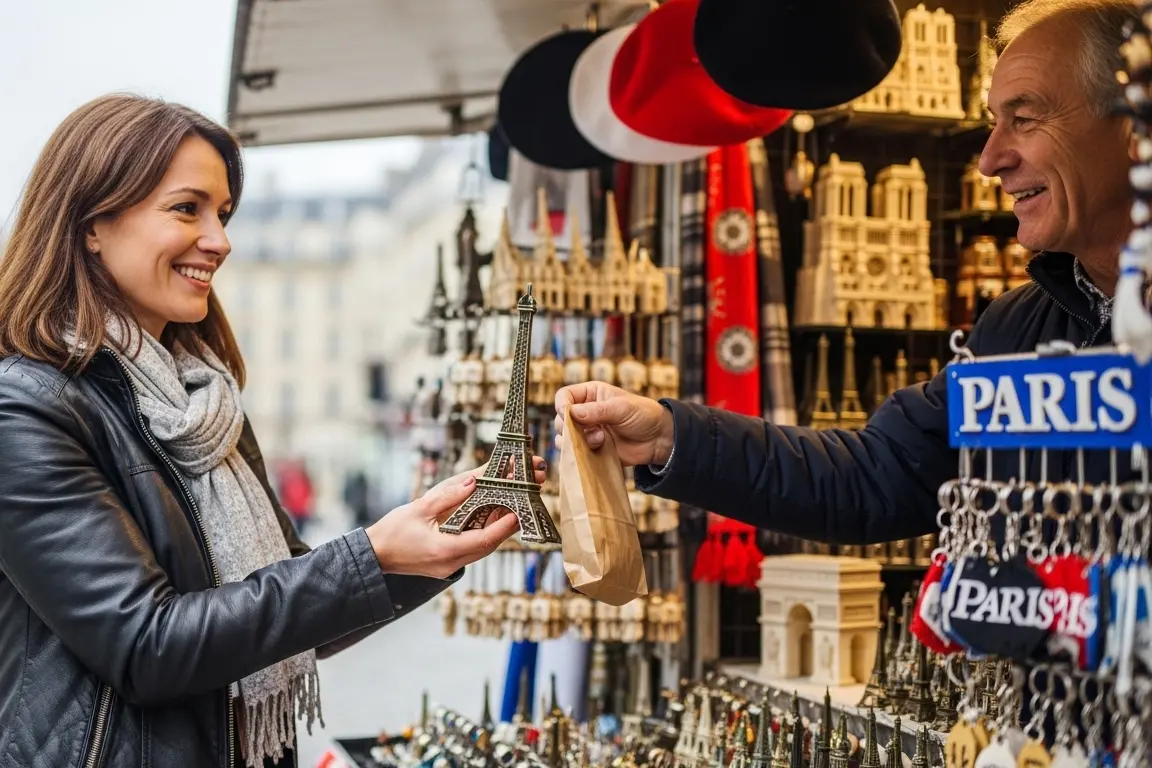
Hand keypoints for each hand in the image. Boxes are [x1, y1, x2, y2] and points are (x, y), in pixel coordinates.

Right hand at [367, 457, 548, 578]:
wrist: (374, 556)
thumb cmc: (391, 532)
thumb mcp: (418, 509)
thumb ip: (447, 496)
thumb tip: (473, 482)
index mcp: (445, 551)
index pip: (485, 539)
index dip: (506, 524)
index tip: (522, 508)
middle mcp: (452, 562)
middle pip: (490, 543)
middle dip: (510, 520)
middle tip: (527, 497)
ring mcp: (451, 565)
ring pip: (484, 545)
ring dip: (500, 525)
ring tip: (517, 501)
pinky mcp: (448, 562)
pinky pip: (473, 546)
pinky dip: (485, 530)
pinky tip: (495, 513)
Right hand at [554, 381, 673, 467]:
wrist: (658, 440)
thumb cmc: (643, 415)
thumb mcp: (621, 408)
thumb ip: (596, 411)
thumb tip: (571, 413)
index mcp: (591, 394)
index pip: (564, 396)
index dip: (562, 405)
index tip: (567, 414)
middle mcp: (585, 412)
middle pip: (560, 419)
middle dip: (570, 427)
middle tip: (591, 429)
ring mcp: (588, 432)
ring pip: (565, 438)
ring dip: (577, 441)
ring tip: (600, 440)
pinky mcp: (592, 449)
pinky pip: (576, 453)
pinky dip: (581, 453)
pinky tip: (599, 449)